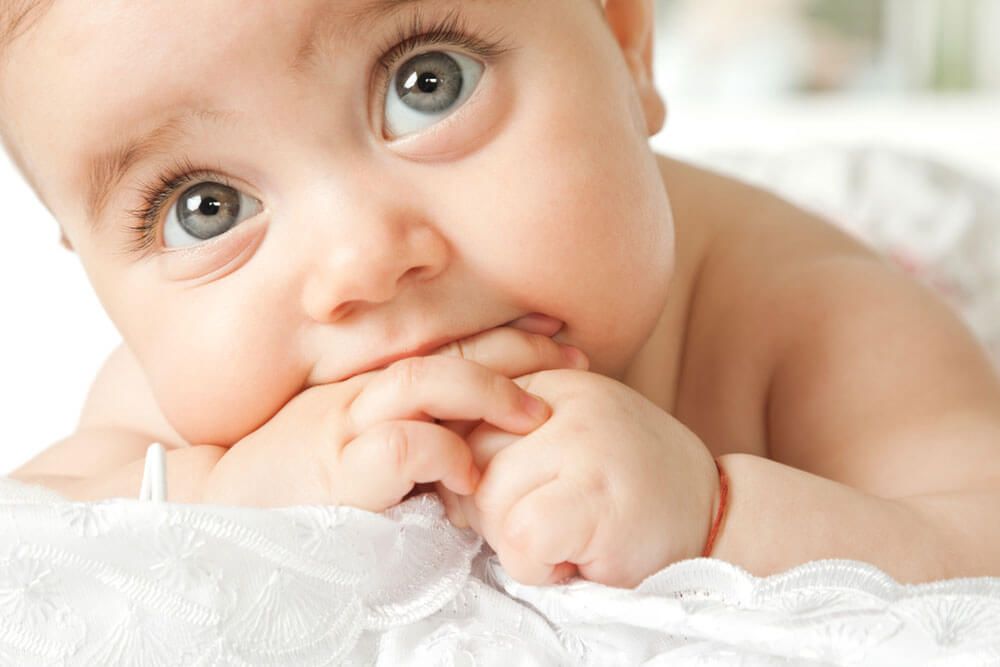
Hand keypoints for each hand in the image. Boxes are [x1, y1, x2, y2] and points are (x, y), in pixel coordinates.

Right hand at [201, 316, 587, 508]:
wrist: (226, 506)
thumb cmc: (295, 478)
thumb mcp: (351, 437)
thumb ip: (403, 422)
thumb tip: (473, 432)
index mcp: (370, 383)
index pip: (446, 344)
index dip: (505, 333)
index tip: (557, 330)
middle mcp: (362, 393)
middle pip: (448, 352)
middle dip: (517, 348)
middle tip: (573, 356)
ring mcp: (348, 426)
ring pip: (427, 383)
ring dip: (489, 394)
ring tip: (536, 416)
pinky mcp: (341, 471)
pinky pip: (404, 447)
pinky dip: (445, 455)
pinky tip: (470, 475)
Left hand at [449, 370, 719, 588]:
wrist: (717, 519)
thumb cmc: (627, 488)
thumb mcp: (567, 437)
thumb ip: (506, 433)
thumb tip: (430, 458)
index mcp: (550, 379)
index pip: (460, 412)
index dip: (466, 468)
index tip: (506, 493)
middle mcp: (566, 400)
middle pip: (466, 460)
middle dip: (487, 509)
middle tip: (543, 523)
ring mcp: (585, 443)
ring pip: (487, 502)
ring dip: (515, 543)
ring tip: (567, 538)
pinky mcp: (597, 497)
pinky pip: (521, 539)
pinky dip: (537, 569)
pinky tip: (573, 559)